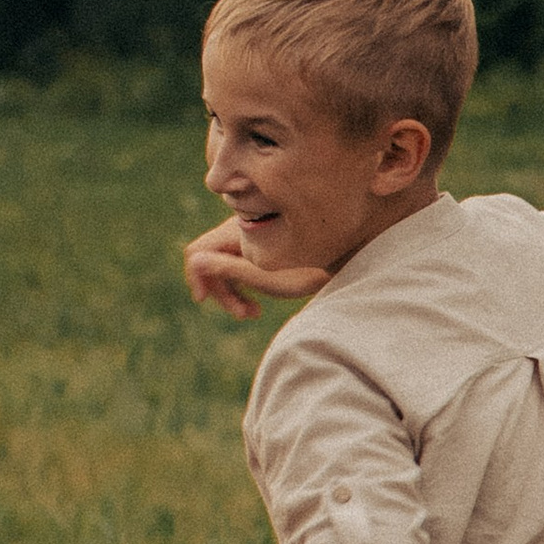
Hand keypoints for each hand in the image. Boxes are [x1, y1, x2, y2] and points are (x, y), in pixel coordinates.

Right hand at [183, 220, 325, 314]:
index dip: (197, 277)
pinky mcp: (262, 244)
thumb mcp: (268, 276)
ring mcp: (251, 236)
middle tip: (245, 314)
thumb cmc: (312, 268)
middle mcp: (239, 229)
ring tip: (253, 313)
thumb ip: (230, 269)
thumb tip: (195, 263)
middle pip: (210, 261)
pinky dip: (246, 284)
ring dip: (234, 291)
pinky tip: (261, 301)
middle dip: (222, 291)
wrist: (348, 252)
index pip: (197, 253)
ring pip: (226, 264)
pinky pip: (241, 264)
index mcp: (236, 232)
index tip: (204, 301)